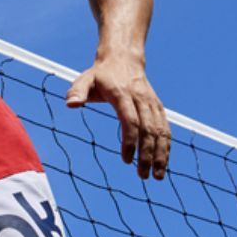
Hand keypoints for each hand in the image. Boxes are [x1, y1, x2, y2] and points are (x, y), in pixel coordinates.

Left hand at [66, 53, 170, 179]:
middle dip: (147, 154)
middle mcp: (141, 99)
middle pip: (148, 129)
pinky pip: (165, 128)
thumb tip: (70, 104)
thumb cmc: (100, 75)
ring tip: (157, 176)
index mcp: (123, 94)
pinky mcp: (158, 107)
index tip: (126, 159)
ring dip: (161, 154)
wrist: (124, 59)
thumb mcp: (84, 79)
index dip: (130, 141)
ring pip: (161, 130)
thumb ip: (77, 91)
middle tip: (143, 176)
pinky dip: (166, 147)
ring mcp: (152, 103)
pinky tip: (163, 163)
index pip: (130, 120)